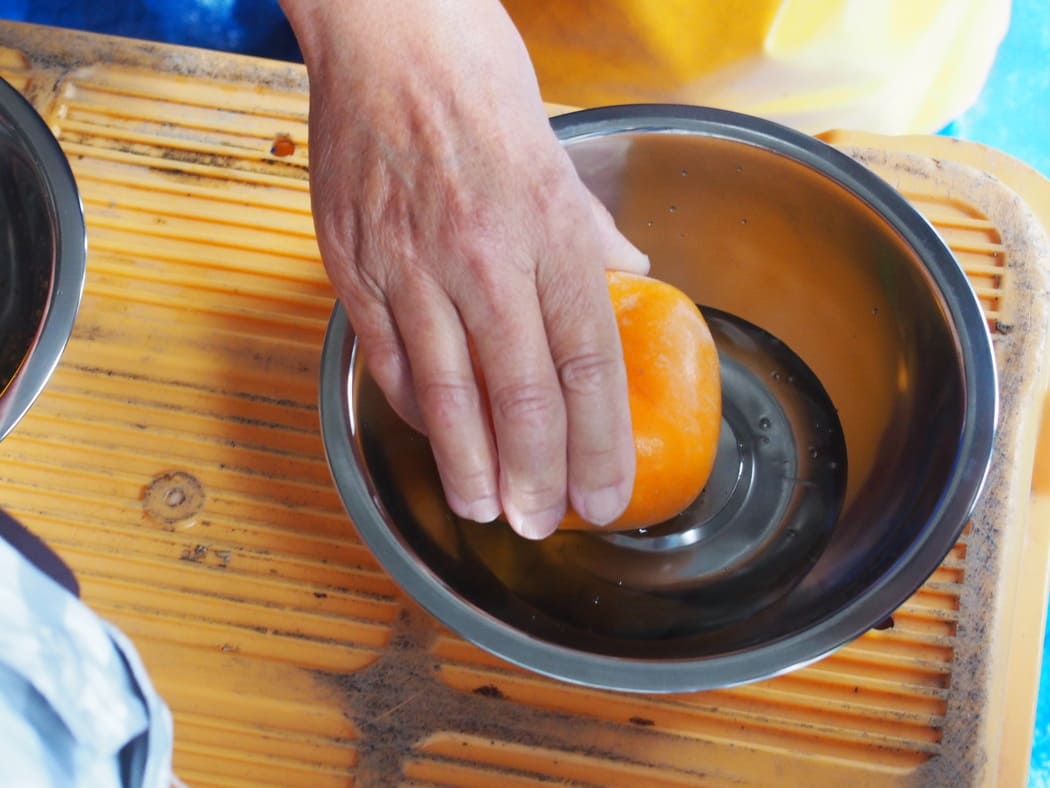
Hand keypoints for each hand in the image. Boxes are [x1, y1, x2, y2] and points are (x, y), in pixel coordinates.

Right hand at [282, 0, 647, 538]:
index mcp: (549, 231)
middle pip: (519, 395)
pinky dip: (411, 406)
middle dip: (534, 475)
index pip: (586, 362)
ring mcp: (411, 265)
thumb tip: (629, 277)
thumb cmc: (477, 82)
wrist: (387, 36)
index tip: (605, 495)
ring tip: (481, 508)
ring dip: (466, 462)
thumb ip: (593, 231)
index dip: (599, 443)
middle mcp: (485, 257)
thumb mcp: (560, 152)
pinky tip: (432, 436)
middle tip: (540, 524)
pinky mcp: (354, 265)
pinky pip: (384, 356)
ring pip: (444, 391)